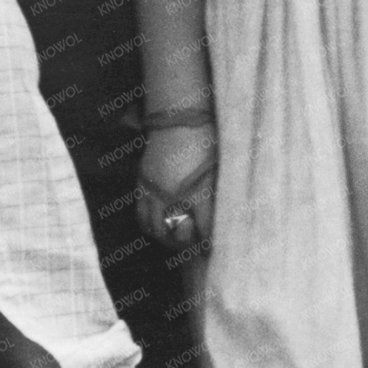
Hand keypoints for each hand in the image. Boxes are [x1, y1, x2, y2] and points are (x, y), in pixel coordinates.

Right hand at [138, 126, 215, 247]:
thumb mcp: (219, 169)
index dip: (209, 242)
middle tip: (196, 246)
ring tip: (177, 240)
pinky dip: (150, 226)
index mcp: (198, 191)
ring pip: (156, 228)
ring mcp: (155, 190)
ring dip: (167, 238)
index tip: (214, 247)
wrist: (179, 120)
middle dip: (187, 244)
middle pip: (176, 234)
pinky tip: (160, 227)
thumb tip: (225, 219)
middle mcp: (174, 194)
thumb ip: (218, 196)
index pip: (204, 229)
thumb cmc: (207, 142)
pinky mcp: (143, 184)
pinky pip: (141, 215)